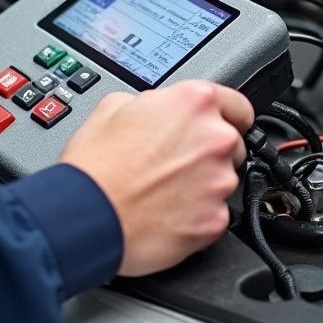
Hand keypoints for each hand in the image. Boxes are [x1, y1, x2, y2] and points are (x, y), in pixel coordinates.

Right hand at [59, 80, 253, 276]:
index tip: (224, 126)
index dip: (228, 117)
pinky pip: (215, 215)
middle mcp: (215, 138)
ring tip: (164, 191)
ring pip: (223, 181)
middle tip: (174, 163)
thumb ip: (152, 102)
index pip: (238, 105)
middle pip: (232, 145)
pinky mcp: (215, 220)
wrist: (84, 217)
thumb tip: (157, 110)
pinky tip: (167, 214)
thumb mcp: (113, 106)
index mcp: (195, 103)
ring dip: (202, 185)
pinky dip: (197, 216)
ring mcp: (219, 181)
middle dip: (209, 153)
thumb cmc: (94, 167)